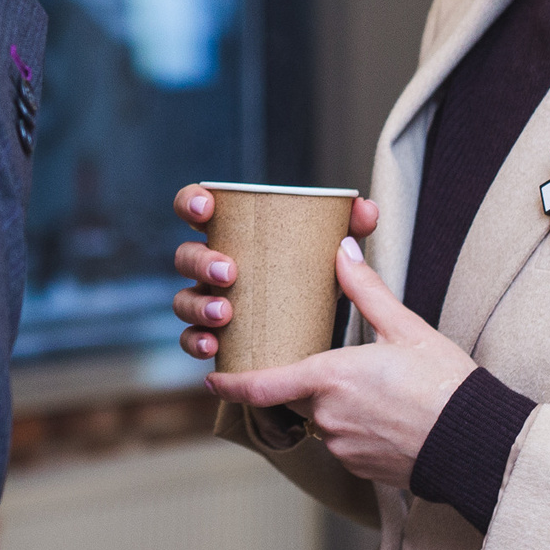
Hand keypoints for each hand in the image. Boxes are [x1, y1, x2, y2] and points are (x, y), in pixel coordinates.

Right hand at [171, 186, 379, 356]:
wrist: (315, 333)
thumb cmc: (311, 277)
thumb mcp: (330, 252)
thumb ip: (349, 227)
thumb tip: (366, 208)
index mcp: (230, 234)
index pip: (195, 208)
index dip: (191, 202)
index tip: (208, 209)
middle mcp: (210, 265)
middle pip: (186, 256)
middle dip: (201, 261)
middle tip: (230, 272)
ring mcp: (206, 301)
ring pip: (183, 300)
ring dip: (198, 305)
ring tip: (225, 314)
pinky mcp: (211, 336)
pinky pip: (189, 340)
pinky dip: (195, 342)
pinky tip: (213, 347)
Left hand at [200, 235, 477, 488]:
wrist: (475, 443)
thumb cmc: (444, 384)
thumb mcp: (404, 328)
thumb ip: (365, 290)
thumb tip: (342, 250)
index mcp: (330, 377)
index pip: (262, 386)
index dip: (232, 384)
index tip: (213, 378)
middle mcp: (327, 416)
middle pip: (298, 397)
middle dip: (310, 382)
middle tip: (342, 367)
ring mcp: (342, 446)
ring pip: (322, 420)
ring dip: (337, 405)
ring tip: (380, 391)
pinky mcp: (359, 468)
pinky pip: (343, 442)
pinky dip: (355, 427)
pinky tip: (387, 416)